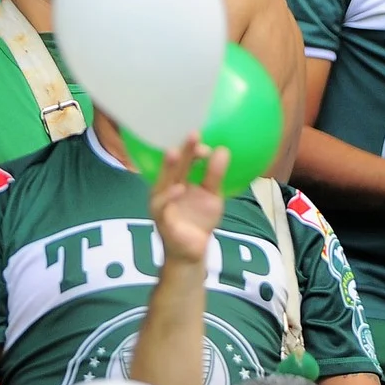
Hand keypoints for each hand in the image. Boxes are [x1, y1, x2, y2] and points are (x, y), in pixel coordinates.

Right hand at [150, 137, 227, 266]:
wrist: (192, 251)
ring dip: (169, 168)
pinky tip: (178, 188)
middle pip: (174, 167)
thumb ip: (215, 175)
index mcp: (178, 179)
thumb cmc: (198, 220)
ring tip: (175, 153)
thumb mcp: (212, 195)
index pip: (185, 160)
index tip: (207, 140)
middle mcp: (166, 188)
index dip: (193, 148)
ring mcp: (162, 203)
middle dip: (182, 150)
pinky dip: (169, 196)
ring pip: (162, 182)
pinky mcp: (161, 220)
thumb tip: (223, 150)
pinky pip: (162, 206)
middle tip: (192, 133)